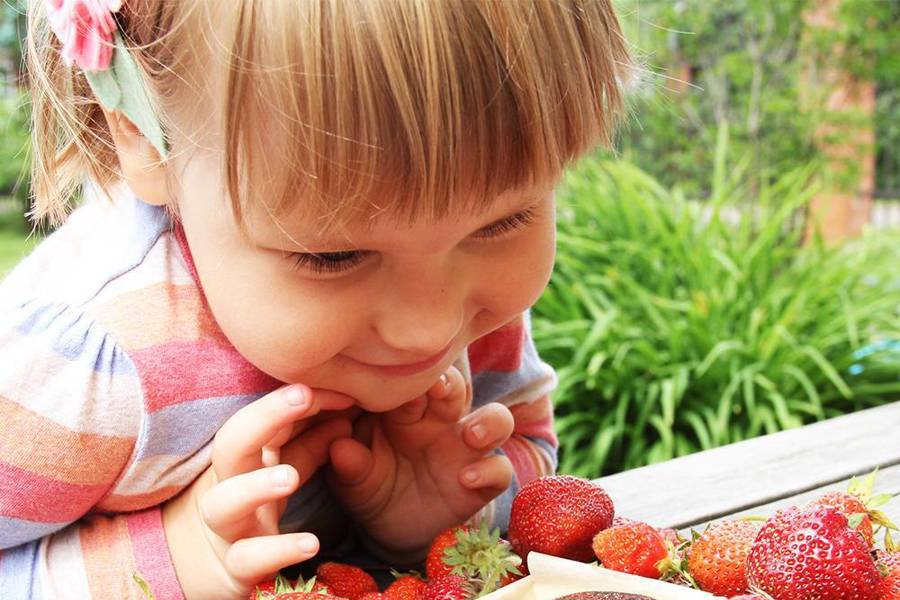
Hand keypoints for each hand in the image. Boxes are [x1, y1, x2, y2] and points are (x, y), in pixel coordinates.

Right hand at [161, 384, 353, 599]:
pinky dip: (276, 551)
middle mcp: (229, 487)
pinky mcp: (235, 569)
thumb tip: (345, 413)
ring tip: (288, 477)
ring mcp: (228, 529)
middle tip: (304, 395)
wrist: (204, 569)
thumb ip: (310, 445)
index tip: (339, 387)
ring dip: (254, 487)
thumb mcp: (279, 473)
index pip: (264, 420)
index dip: (295, 401)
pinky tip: (309, 543)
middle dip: (264, 416)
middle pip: (231, 445)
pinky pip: (248, 560)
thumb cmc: (250, 510)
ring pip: (224, 505)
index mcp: (243, 459)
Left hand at [326, 366, 514, 559]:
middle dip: (451, 384)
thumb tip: (340, 446)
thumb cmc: (369, 485)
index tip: (396, 379)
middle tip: (440, 388)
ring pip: (496, 420)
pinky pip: (499, 469)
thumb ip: (349, 463)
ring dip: (489, 422)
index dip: (409, 378)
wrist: (389, 530)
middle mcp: (441, 422)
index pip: (414, 381)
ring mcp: (465, 450)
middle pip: (457, 388)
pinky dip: (489, 471)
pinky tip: (466, 480)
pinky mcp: (482, 482)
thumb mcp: (352, 478)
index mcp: (406, 410)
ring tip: (472, 436)